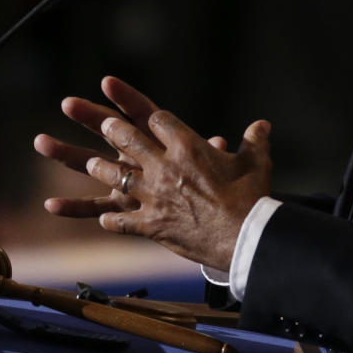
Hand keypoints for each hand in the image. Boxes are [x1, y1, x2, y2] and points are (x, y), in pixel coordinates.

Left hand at [37, 77, 271, 269]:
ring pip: (116, 176)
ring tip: (90, 163)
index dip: (152, 117)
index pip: (159, 120)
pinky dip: (112, 220)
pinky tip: (105, 219)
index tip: (147, 116)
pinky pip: (121, 221)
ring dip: (100, 168)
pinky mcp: (149, 224)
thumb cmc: (250, 196)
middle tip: (103, 123)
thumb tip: (263, 124)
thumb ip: (255, 140)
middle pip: (129, 140)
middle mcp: (164, 166)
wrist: (242, 236)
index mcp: (187, 146)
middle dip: (113, 129)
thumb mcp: (256, 163)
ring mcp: (153, 196)